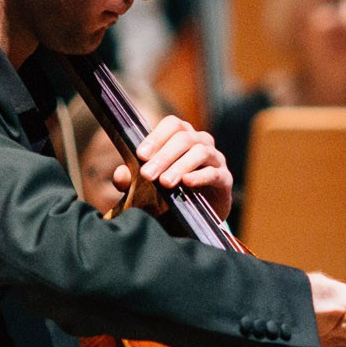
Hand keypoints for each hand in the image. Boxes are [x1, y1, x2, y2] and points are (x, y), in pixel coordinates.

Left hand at [114, 113, 233, 221]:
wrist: (192, 221)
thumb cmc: (167, 197)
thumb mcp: (144, 190)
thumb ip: (131, 181)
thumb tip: (121, 173)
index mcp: (181, 138)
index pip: (172, 125)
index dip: (157, 136)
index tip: (140, 155)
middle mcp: (201, 143)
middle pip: (185, 138)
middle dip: (164, 156)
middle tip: (148, 174)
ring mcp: (215, 160)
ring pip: (200, 151)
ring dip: (180, 165)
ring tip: (165, 183)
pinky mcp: (224, 179)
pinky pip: (214, 172)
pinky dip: (200, 176)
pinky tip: (186, 183)